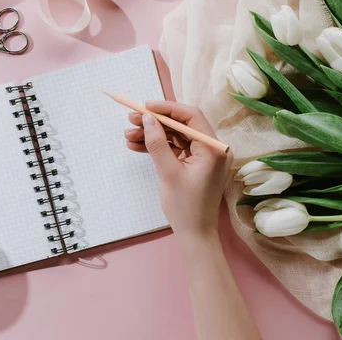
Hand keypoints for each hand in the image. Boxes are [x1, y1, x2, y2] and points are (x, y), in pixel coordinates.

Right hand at [124, 101, 232, 237]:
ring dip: (152, 135)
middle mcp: (212, 148)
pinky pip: (175, 149)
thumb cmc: (185, 207)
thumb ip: (157, 143)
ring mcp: (204, 156)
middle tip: (131, 120)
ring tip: (128, 136)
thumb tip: (147, 118)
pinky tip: (136, 146)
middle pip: (181, 125)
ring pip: (175, 136)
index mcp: (213, 148)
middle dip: (155, 122)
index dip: (167, 109)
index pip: (191, 116)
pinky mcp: (195, 164)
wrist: (194, 234)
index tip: (145, 107)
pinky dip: (157, 147)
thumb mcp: (168, 172)